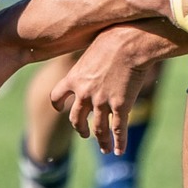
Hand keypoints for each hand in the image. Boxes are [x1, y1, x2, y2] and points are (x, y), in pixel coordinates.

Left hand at [52, 25, 164, 153]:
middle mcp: (84, 94)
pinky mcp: (120, 106)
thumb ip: (89, 60)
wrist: (130, 42)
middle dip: (81, 129)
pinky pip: (117, 129)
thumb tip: (94, 54)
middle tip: (85, 133)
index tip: (60, 109)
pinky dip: (118, 142)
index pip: (56, 97)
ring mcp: (101, 102)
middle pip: (76, 119)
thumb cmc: (113, 37)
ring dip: (101, 142)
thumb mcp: (91, 48)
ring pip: (98, 129)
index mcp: (73, 78)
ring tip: (105, 149)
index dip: (58, 105)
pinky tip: (119, 150)